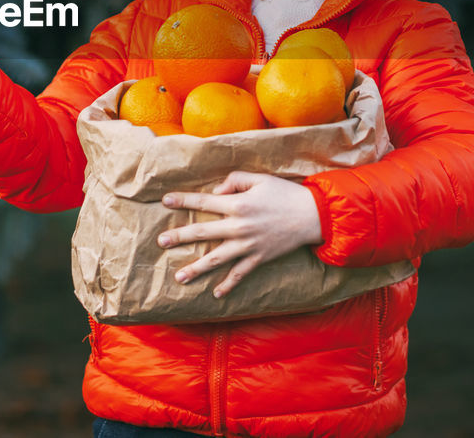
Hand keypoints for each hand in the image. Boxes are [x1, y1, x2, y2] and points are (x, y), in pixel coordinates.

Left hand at [157, 171, 321, 298]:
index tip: (166, 201)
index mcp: (238, 204)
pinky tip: (215, 294)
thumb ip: (234, 180)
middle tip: (161, 242)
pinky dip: (228, 285)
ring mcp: (248, 245)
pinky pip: (240, 274)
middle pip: (203, 232)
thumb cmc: (284, 193)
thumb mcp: (259, 178)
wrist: (312, 216)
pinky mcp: (259, 258)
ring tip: (179, 277)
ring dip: (197, 268)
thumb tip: (215, 191)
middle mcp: (239, 226)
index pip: (204, 201)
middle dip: (180, 236)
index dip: (184, 200)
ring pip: (217, 258)